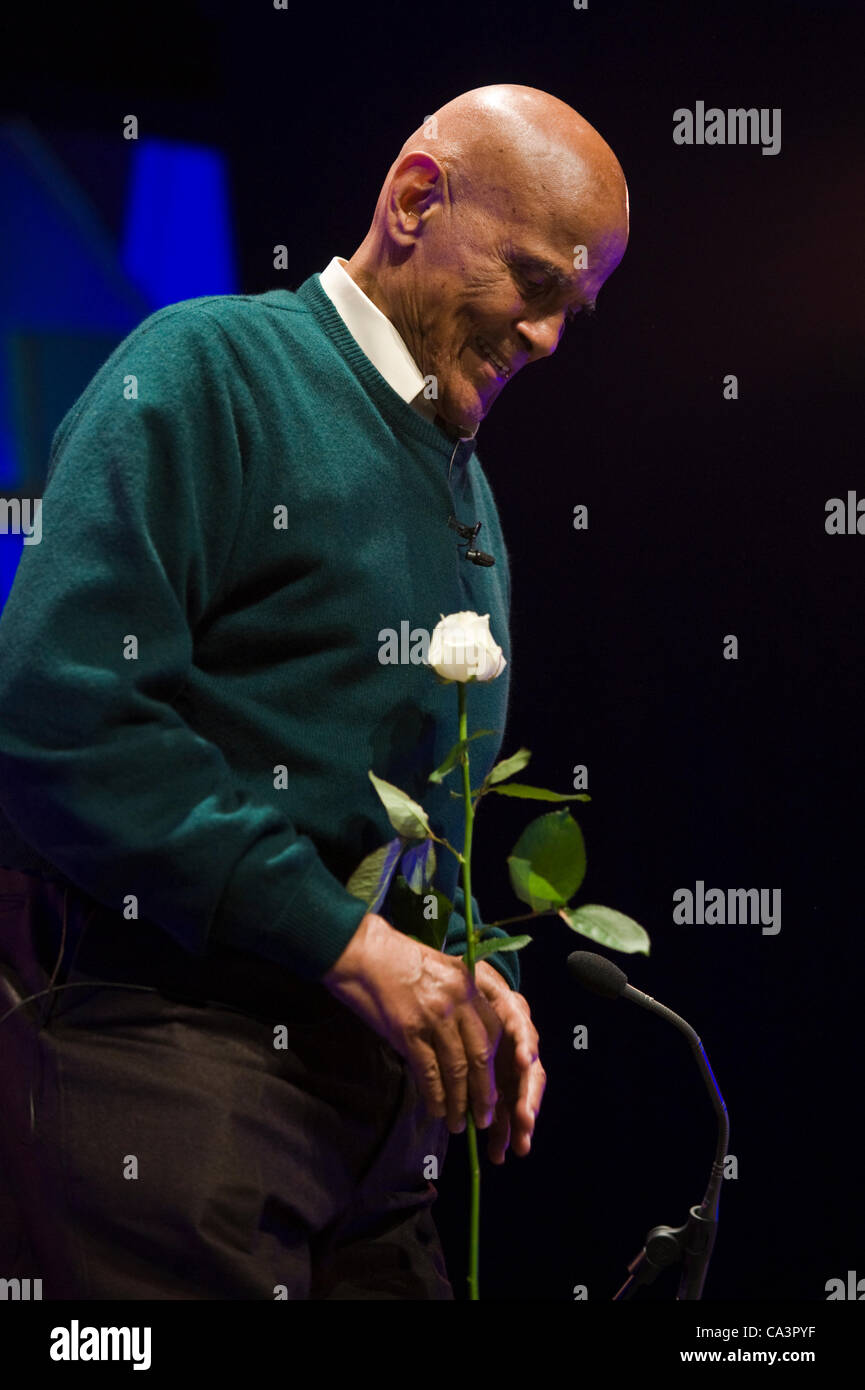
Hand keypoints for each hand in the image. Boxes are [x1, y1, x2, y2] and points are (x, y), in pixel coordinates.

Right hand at [322, 912, 502, 1133]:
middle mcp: (456, 1000)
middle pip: (481, 1055)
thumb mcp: (436, 968)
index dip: (495, 1063)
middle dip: (484, 1091)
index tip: (492, 1083)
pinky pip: (429, 1072)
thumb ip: (453, 997)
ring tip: (458, 1123)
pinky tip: (435, 1110)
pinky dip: (435, 1096)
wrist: (360, 951)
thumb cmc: (392, 957)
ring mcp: (434, 1016)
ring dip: (459, 1101)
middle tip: (484, 1116)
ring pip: (457, 1069)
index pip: (493, 1030)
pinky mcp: (408, 1031)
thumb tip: (459, 1037)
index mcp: (467, 982)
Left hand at [473, 959, 544, 1163]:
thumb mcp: (476, 978)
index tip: (523, 1059)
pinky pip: (506, 1109)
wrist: (470, 997)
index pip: (524, 1032)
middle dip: (528, 1098)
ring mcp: (513, 1067)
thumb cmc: (471, 987)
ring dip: (519, 1124)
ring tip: (515, 1148)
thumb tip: (476, 977)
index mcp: (513, 1017)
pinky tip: (499, 1151)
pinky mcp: (503, 1084)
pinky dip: (505, 1129)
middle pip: (530, 1073)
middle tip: (525, 1120)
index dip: (525, 1045)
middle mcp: (520, 1045)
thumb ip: (480, 984)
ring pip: (521, 1097)